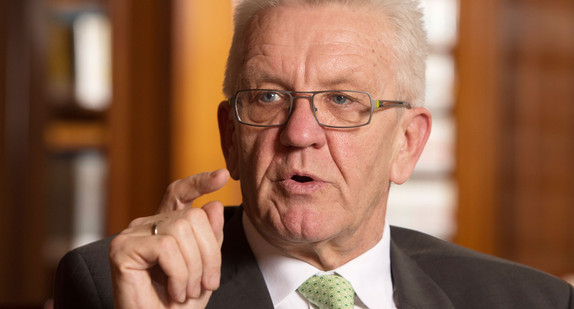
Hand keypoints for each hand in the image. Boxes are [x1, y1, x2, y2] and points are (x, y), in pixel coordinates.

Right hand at [109, 169, 229, 307]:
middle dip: (209, 254)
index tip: (222, 176)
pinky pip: (166, 247)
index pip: (179, 193)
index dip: (199, 182)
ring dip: (194, 269)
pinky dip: (179, 273)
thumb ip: (210, 238)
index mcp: (164, 226)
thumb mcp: (205, 269)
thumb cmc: (178, 305)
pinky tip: (174, 291)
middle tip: (205, 285)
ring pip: (181, 230)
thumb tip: (214, 205)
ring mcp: (132, 235)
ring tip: (188, 292)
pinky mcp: (121, 249)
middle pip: (193, 216)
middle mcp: (146, 225)